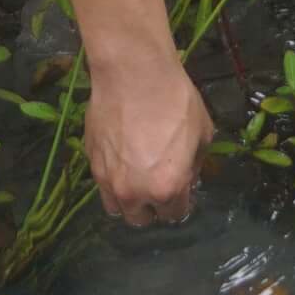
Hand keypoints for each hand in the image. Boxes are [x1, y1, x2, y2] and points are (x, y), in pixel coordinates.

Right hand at [86, 52, 213, 227]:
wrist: (134, 74)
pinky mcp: (91, 163)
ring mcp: (108, 180)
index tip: (183, 189)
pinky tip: (123, 160)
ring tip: (138, 178)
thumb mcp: (203, 133)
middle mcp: (134, 192)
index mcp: (167, 188)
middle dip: (153, 207)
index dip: (182, 202)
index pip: (174, 214)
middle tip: (160, 185)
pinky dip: (113, 182)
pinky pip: (103, 186)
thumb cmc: (176, 101)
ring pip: (118, 208)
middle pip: (142, 219)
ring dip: (130, 200)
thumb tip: (187, 176)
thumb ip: (194, 164)